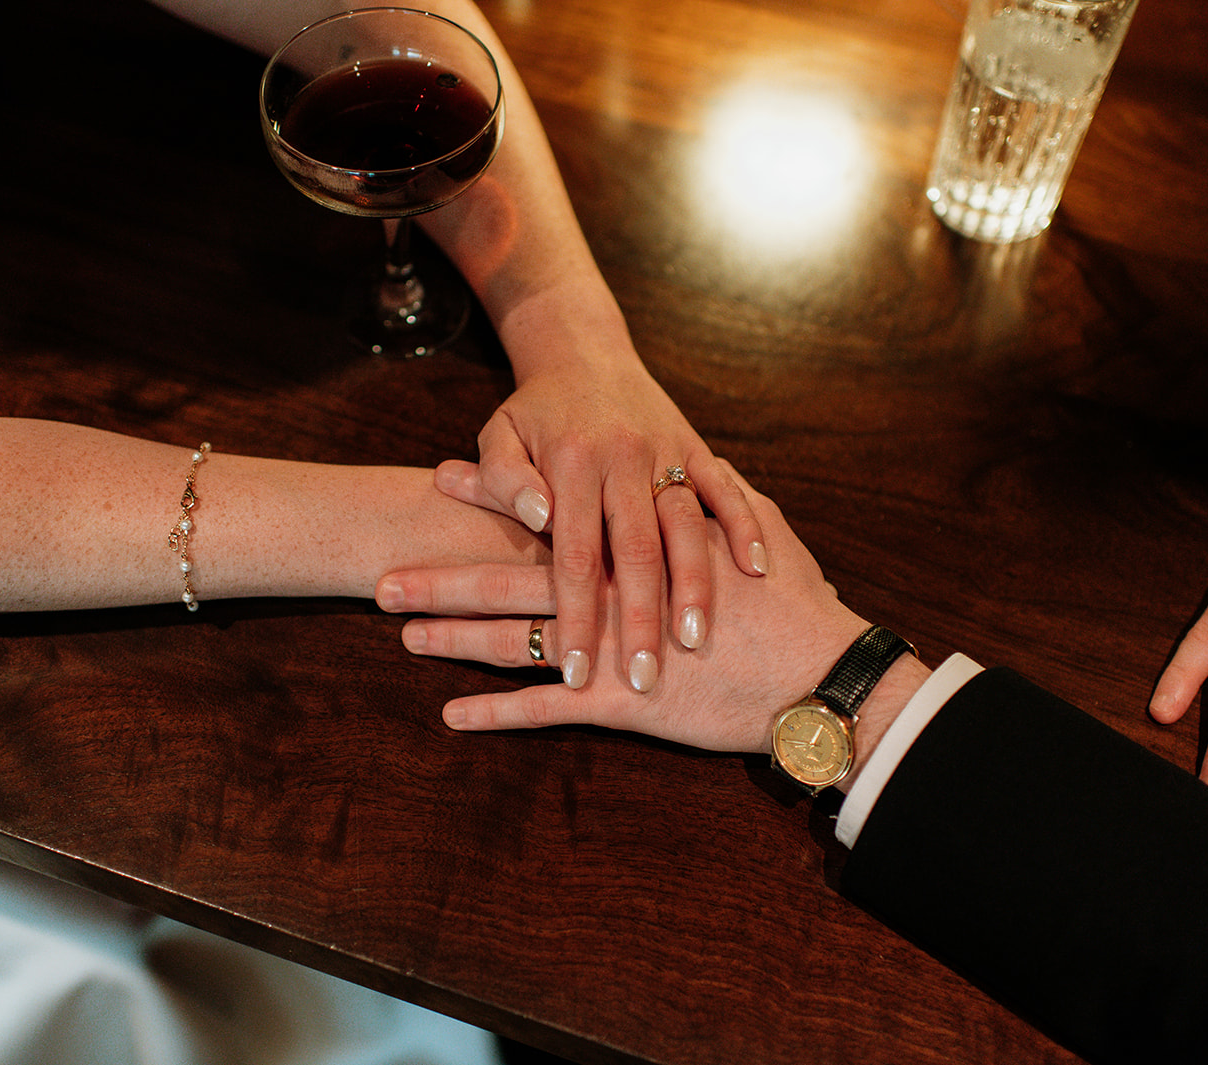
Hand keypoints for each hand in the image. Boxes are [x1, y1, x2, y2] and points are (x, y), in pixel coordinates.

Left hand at [379, 472, 860, 753]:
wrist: (825, 669)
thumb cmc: (794, 595)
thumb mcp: (760, 518)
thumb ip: (718, 489)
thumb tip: (697, 463)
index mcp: (637, 535)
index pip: (548, 515)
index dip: (492, 496)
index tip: (438, 478)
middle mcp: (613, 588)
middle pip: (514, 580)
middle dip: (445, 579)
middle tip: (382, 580)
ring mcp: (614, 648)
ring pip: (521, 641)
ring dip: (458, 640)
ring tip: (402, 637)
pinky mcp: (625, 702)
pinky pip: (549, 710)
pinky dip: (499, 713)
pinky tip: (452, 714)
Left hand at [438, 357, 766, 694]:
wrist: (582, 349)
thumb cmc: (534, 410)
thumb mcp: (498, 435)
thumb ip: (503, 478)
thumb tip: (535, 518)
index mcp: (572, 462)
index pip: (576, 556)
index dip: (577, 619)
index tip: (576, 674)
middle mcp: (623, 458)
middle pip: (636, 553)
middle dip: (640, 621)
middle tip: (643, 679)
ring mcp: (667, 453)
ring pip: (687, 527)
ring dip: (694, 586)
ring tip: (694, 642)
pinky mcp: (699, 448)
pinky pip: (729, 489)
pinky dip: (744, 526)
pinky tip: (756, 570)